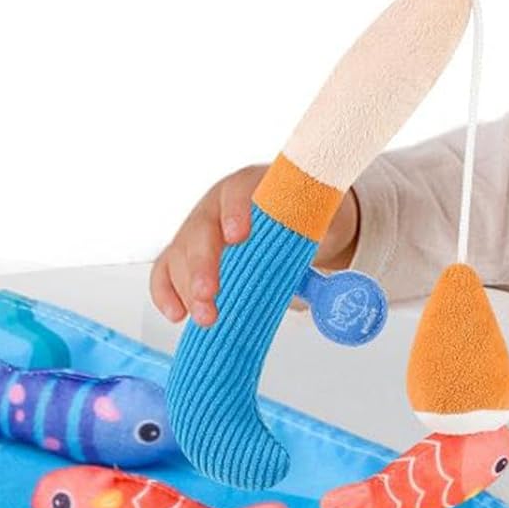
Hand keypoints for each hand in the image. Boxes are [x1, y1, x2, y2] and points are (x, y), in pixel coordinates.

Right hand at [150, 165, 360, 326]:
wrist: (291, 222)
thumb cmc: (301, 222)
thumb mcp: (316, 223)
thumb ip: (319, 242)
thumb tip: (343, 289)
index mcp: (250, 188)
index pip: (237, 192)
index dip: (234, 211)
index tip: (237, 236)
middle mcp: (216, 207)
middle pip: (200, 229)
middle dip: (203, 265)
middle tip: (211, 295)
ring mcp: (196, 231)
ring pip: (180, 254)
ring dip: (188, 288)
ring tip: (206, 319)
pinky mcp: (184, 256)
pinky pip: (165, 271)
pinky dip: (165, 292)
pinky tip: (176, 315)